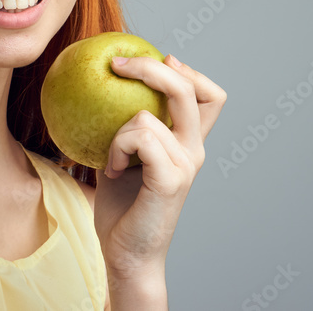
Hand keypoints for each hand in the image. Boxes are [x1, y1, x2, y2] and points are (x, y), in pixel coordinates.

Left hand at [93, 53, 226, 295]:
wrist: (126, 253)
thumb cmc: (121, 206)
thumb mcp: (123, 155)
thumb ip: (125, 126)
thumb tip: (102, 87)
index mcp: (187, 142)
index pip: (209, 96)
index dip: (189, 71)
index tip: (159, 60)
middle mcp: (193, 150)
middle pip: (190, 90)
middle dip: (152, 68)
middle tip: (116, 64)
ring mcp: (185, 165)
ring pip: (147, 115)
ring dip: (117, 130)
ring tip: (111, 156)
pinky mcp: (171, 180)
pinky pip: (139, 138)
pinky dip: (117, 147)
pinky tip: (111, 168)